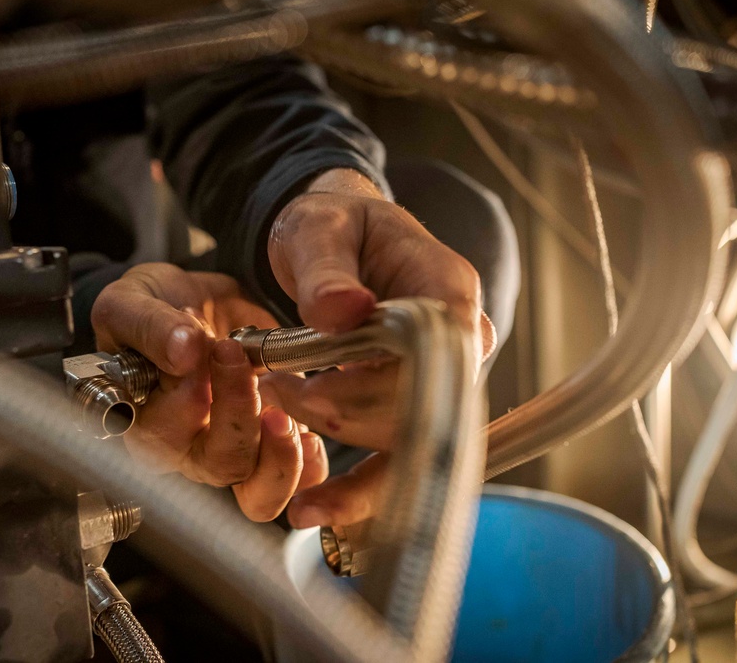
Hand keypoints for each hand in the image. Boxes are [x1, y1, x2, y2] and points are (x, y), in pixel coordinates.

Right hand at [91, 263, 328, 521]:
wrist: (194, 303)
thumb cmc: (150, 311)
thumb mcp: (130, 304)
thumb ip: (150, 327)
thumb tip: (183, 349)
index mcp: (147, 425)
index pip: (165, 439)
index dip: (189, 402)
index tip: (200, 350)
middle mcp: (191, 450)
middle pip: (222, 464)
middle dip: (240, 413)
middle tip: (238, 358)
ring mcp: (237, 451)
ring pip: (262, 491)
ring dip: (281, 453)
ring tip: (281, 409)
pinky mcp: (274, 444)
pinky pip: (299, 478)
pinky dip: (310, 463)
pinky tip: (308, 430)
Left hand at [260, 168, 495, 528]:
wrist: (335, 234)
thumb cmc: (331, 224)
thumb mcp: (318, 229)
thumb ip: (325, 270)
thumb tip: (341, 311)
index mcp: (448, 291)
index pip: (432, 358)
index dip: (371, 387)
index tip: (308, 387)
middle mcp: (460, 342)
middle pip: (420, 410)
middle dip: (342, 417)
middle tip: (276, 391)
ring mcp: (442, 377)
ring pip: (409, 444)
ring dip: (343, 454)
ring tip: (285, 441)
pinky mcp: (413, 403)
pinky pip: (397, 458)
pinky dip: (359, 489)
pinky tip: (317, 512)